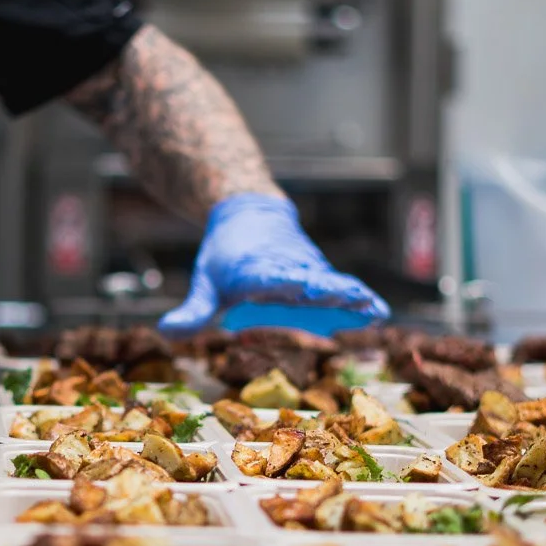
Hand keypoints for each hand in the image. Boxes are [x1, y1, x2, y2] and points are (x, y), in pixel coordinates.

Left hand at [158, 193, 390, 337]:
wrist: (248, 212)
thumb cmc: (225, 257)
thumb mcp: (206, 282)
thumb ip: (193, 311)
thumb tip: (166, 333)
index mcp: (255, 272)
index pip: (272, 279)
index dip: (289, 285)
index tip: (308, 289)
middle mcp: (285, 269)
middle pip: (310, 282)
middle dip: (333, 293)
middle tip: (357, 302)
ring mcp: (305, 270)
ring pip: (330, 285)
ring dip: (353, 297)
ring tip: (377, 313)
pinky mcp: (318, 274)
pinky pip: (339, 288)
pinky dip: (358, 298)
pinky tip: (380, 314)